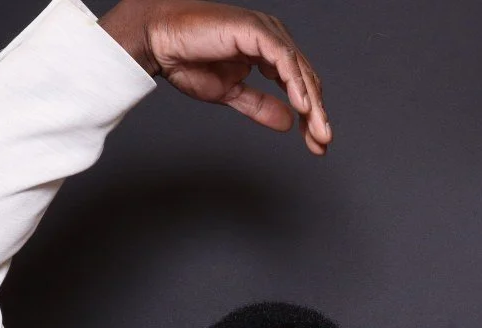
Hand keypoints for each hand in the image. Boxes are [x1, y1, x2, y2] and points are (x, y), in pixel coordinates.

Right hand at [99, 0, 330, 153]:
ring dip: (311, 103)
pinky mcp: (255, 30)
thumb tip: (288, 124)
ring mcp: (265, 32)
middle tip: (323, 142)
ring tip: (317, 130)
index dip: (311, 114)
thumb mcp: (230, 92)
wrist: (158, 42)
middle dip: (316, 113)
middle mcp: (271, 39)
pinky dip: (294, 83)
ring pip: (299, 70)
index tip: (317, 143)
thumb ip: (259, 105)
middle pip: (305, 79)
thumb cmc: (186, 59)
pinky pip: (283, 59)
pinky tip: (301, 106)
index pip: (299, 84)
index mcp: (267, 51)